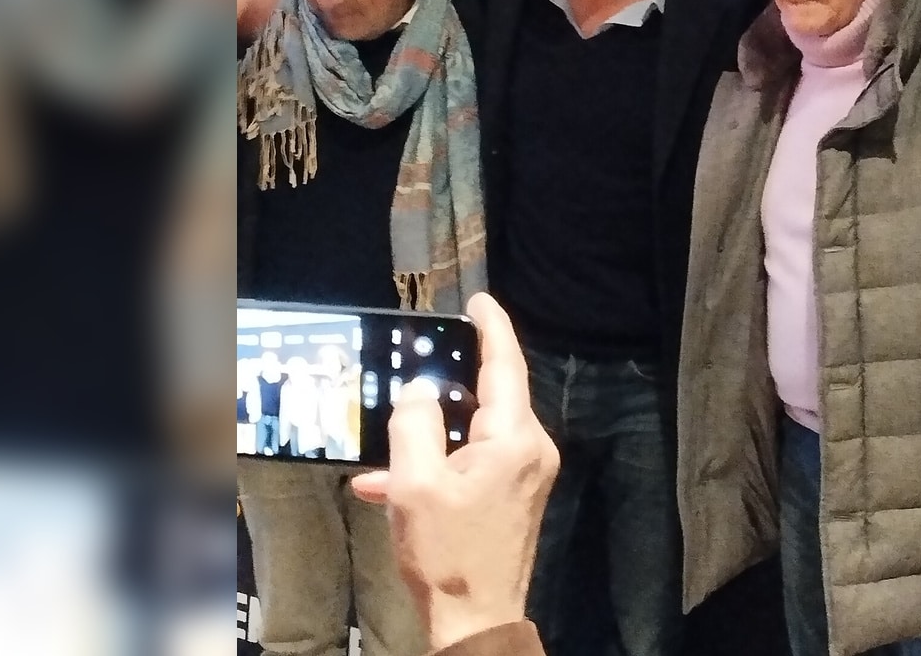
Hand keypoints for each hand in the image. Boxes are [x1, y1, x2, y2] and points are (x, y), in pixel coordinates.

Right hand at [352, 294, 559, 650]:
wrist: (475, 620)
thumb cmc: (448, 554)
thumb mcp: (415, 484)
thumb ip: (414, 424)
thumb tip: (419, 389)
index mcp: (514, 439)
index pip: (506, 364)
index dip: (492, 327)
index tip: (478, 300)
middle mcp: (531, 449)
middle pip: (492, 395)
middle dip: (452, 380)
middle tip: (421, 357)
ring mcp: (527, 474)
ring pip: (477, 430)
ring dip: (434, 434)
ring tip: (391, 436)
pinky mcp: (516, 495)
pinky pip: (476, 461)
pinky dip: (440, 464)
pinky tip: (389, 484)